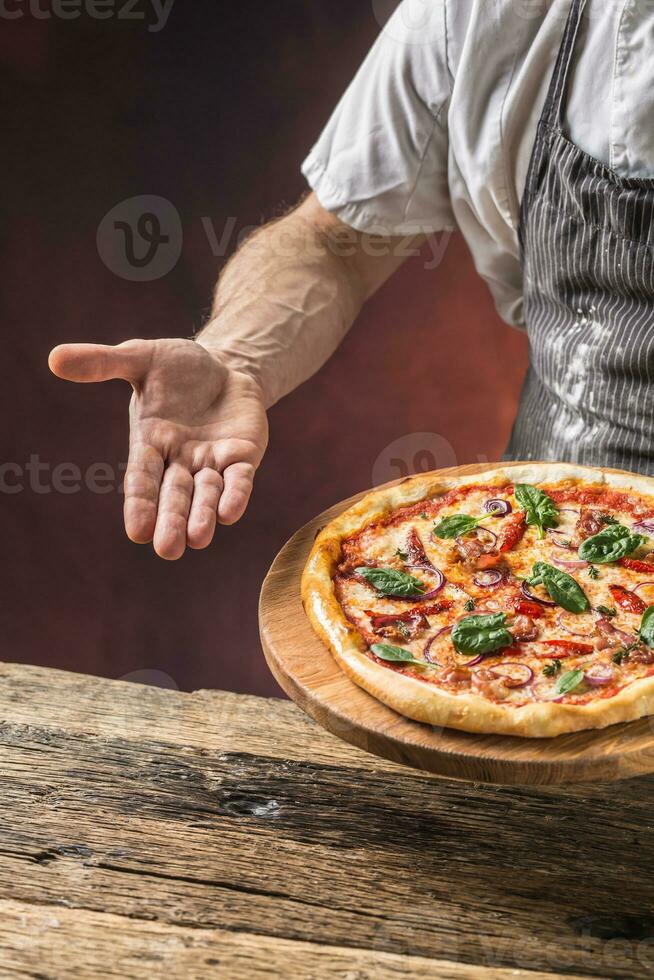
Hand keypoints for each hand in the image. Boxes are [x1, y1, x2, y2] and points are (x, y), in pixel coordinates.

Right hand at [48, 338, 268, 559]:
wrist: (226, 365)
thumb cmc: (178, 367)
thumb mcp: (140, 357)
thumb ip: (102, 362)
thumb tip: (54, 358)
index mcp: (150, 445)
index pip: (142, 480)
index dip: (140, 505)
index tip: (137, 531)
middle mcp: (180, 462)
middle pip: (174, 497)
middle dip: (171, 521)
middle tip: (167, 549)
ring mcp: (212, 462)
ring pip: (206, 495)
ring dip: (202, 516)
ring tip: (198, 540)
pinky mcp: (243, 456)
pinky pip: (239, 480)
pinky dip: (235, 495)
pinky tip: (231, 514)